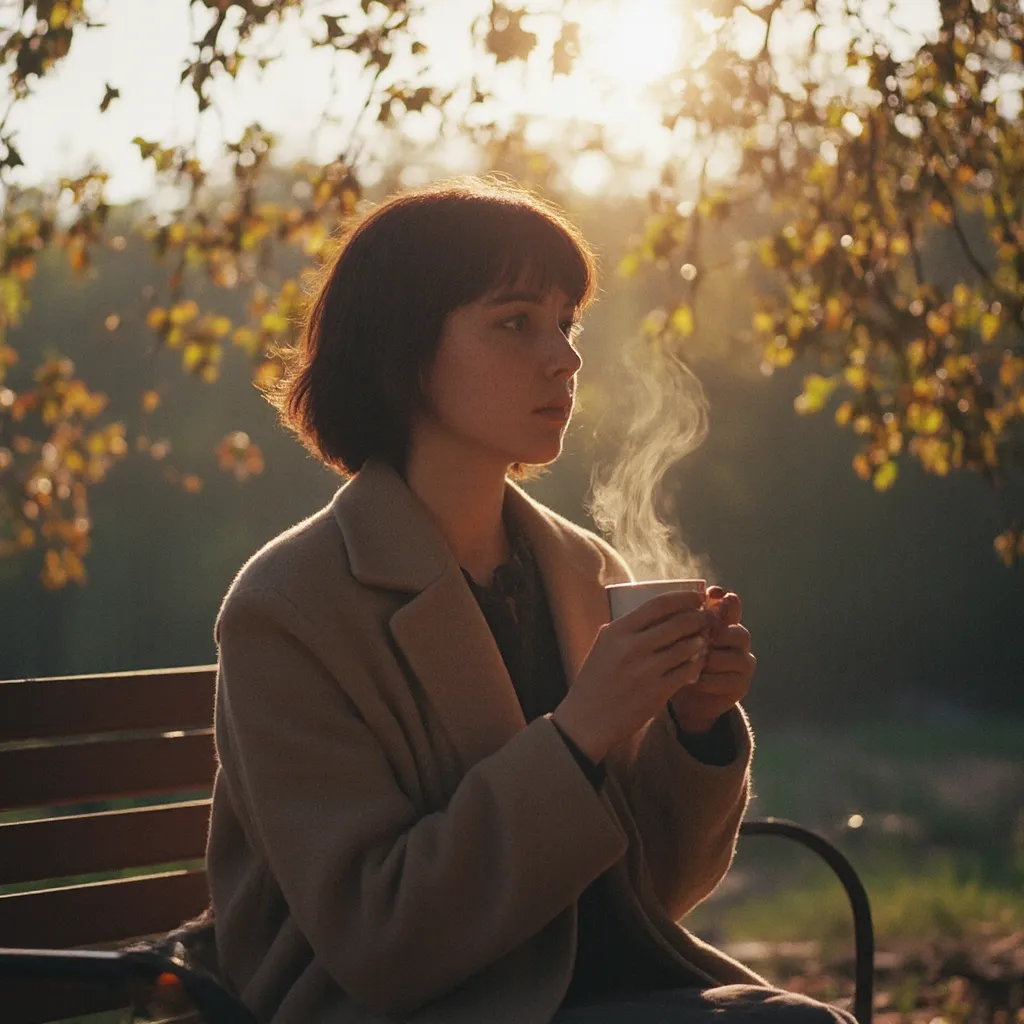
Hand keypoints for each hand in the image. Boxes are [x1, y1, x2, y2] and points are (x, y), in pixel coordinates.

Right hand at [552, 589, 712, 763]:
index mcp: (617, 631)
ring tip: (705, 638)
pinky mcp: (657, 692)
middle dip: (699, 617)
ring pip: (687, 647)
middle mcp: (631, 647)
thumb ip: (628, 627)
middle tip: (708, 616)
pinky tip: (699, 661)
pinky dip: (697, 663)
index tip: (696, 596)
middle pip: (678, 623)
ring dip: (701, 640)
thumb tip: (660, 609)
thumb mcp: (604, 645)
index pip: (658, 604)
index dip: (683, 597)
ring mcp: (645, 670)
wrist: (587, 719)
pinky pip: (688, 671)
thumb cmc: (596, 679)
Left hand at [668, 586, 755, 734]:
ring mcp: (743, 663)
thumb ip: (674, 617)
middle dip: (715, 636)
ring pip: (734, 657)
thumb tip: (660, 595)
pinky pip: (729, 681)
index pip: (732, 605)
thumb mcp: (672, 635)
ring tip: (688, 663)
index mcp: (724, 621)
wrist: (681, 694)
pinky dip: (709, 680)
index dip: (724, 600)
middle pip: (738, 632)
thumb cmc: (674, 657)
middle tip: (695, 639)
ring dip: (710, 660)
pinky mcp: (740, 686)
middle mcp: (738, 640)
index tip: (711, 594)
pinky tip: (693, 681)